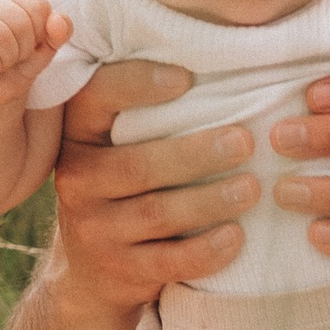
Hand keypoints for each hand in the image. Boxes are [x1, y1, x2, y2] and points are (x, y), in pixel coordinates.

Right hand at [0, 0, 70, 106]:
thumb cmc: (22, 64)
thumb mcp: (47, 49)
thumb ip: (59, 33)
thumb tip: (58, 20)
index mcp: (15, 1)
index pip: (38, 6)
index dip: (41, 32)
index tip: (32, 43)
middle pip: (20, 22)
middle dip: (25, 48)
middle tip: (15, 56)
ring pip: (1, 37)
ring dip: (8, 59)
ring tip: (2, 62)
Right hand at [51, 59, 256, 312]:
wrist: (92, 272)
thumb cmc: (125, 187)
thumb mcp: (117, 145)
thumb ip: (144, 110)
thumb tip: (221, 57)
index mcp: (78, 136)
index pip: (95, 98)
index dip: (136, 84)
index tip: (186, 77)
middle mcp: (77, 180)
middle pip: (137, 165)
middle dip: (195, 153)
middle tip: (246, 141)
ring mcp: (95, 229)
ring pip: (156, 213)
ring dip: (210, 200)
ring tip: (252, 188)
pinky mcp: (121, 270)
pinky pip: (168, 262)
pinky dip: (206, 251)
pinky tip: (237, 237)